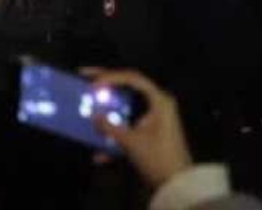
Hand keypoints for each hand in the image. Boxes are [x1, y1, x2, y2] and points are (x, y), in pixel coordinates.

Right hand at [82, 68, 192, 187]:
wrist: (177, 185)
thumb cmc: (157, 158)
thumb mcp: (131, 142)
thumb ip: (110, 127)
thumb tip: (93, 117)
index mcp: (158, 100)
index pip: (132, 78)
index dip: (110, 77)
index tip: (91, 84)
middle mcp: (158, 104)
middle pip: (128, 87)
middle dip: (106, 83)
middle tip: (84, 76)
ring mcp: (154, 118)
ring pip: (126, 106)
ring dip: (108, 109)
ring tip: (88, 103)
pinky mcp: (150, 132)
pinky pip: (128, 125)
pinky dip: (115, 134)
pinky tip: (100, 155)